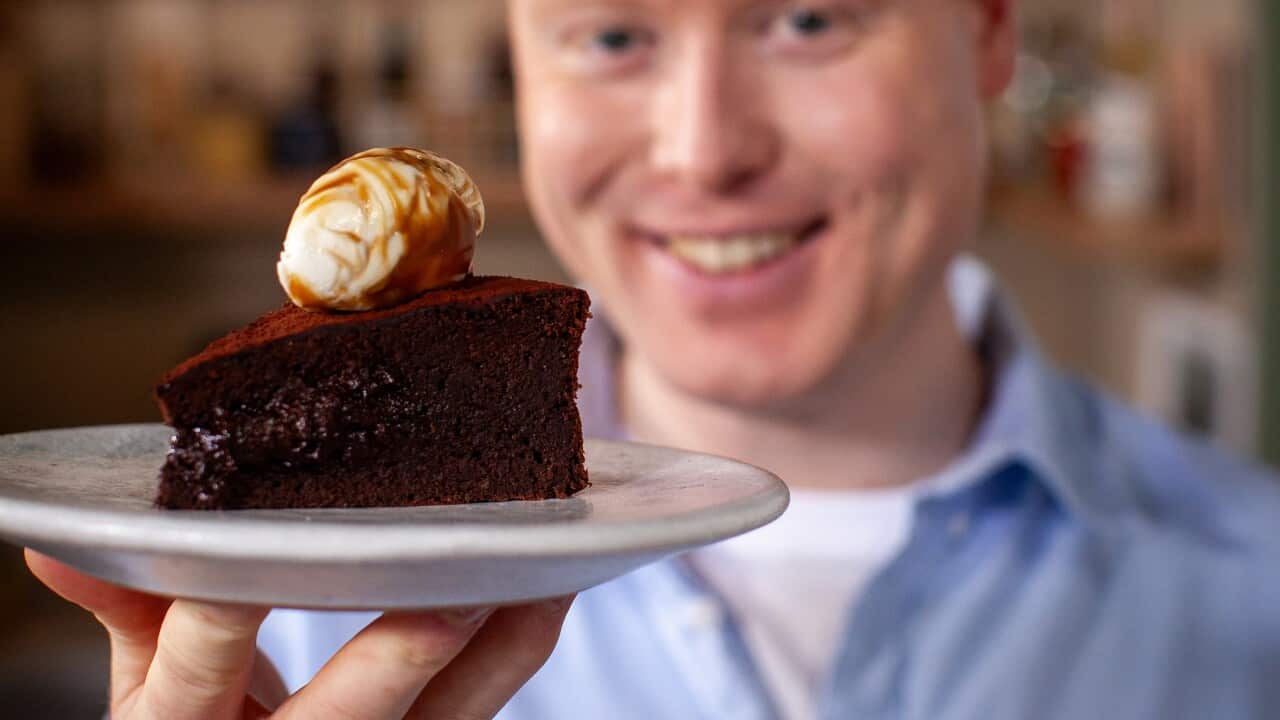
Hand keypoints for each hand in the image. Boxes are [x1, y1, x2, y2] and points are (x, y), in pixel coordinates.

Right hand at [26, 549, 572, 718]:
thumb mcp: (145, 685)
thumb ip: (128, 611)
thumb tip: (63, 544)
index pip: (196, 676)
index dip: (216, 624)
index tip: (237, 551)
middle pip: (345, 717)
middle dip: (398, 657)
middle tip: (452, 590)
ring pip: (447, 716)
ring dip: (497, 645)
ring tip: (543, 571)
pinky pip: (482, 704)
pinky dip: (519, 645)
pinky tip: (550, 587)